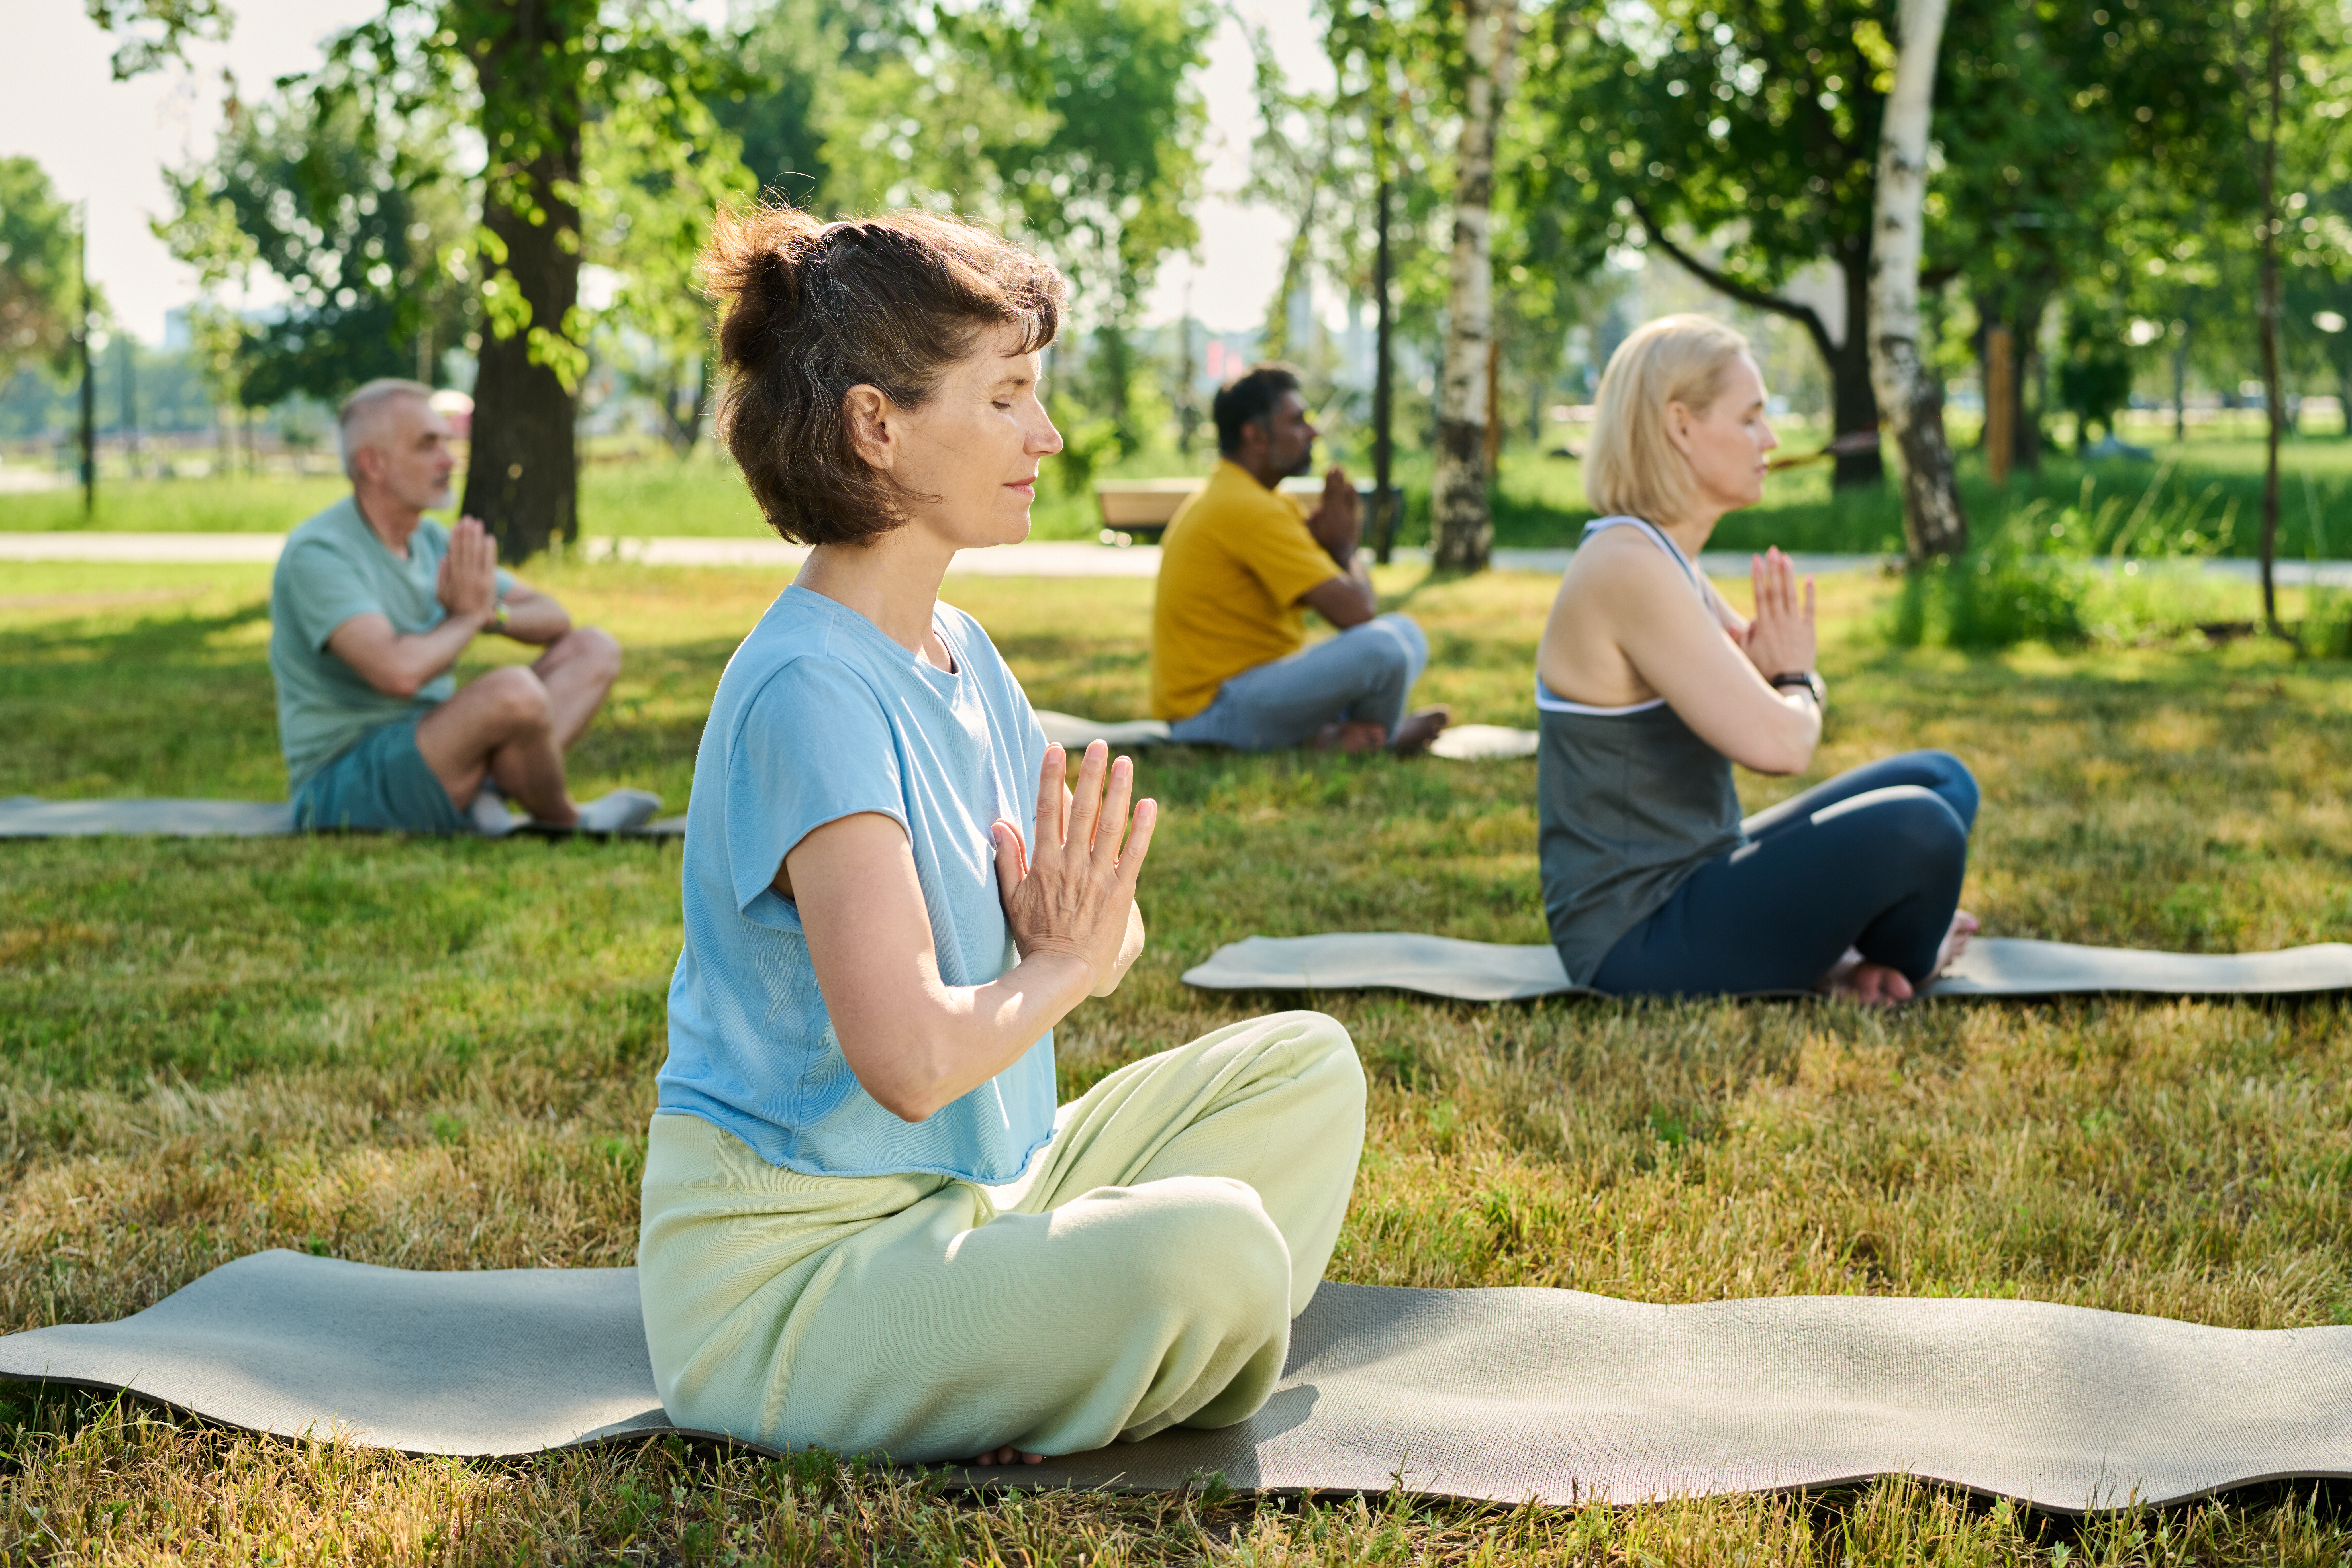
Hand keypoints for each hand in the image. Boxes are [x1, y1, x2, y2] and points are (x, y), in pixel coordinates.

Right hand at [438, 515, 499, 621]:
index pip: (454, 552)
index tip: (457, 524)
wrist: (471, 622)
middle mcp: (465, 576)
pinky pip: (489, 562)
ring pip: (477, 553)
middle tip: (468, 518)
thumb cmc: (453, 606)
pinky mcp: (489, 582)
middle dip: (467, 532)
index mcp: (452, 576)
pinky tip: (489, 538)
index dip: (455, 537)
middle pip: (466, 549)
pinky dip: (489, 550)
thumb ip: (441, 575)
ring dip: (477, 537)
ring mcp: (478, 579)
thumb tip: (444, 557)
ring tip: (478, 523)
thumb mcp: (440, 593)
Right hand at [992, 741, 1156, 991]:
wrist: (1063, 971)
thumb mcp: (1011, 899)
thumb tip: (999, 824)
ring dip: (1118, 791)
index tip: (1054, 749)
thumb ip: (1007, 860)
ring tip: (1125, 761)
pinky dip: (1143, 828)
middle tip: (1100, 744)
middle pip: (1081, 810)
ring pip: (1109, 825)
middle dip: (1090, 775)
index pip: (1046, 811)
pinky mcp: (1121, 891)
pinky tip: (1149, 803)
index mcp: (1044, 863)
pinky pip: (1134, 854)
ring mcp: (1098, 877)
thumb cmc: (1035, 936)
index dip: (1050, 778)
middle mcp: (1072, 864)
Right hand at [1306, 465, 1360, 564]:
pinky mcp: (1354, 520)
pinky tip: (1352, 485)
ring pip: (1346, 494)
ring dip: (1344, 482)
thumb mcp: (1311, 535)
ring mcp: (1348, 515)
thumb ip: (1312, 522)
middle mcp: (1339, 512)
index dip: (1328, 480)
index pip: (1327, 492)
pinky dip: (1353, 493)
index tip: (1328, 469)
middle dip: (1336, 477)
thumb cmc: (1323, 547)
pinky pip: (1354, 503)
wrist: (1342, 556)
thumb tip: (1316, 509)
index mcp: (1327, 514)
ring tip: (1343, 471)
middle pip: (1337, 490)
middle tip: (1336, 465)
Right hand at [1740, 546, 1815, 677]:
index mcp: (1763, 626)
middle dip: (1773, 569)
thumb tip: (1734, 624)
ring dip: (1788, 576)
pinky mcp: (1808, 631)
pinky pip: (1809, 609)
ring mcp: (1795, 625)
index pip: (1760, 595)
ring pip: (1790, 596)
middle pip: (1775, 590)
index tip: (1755, 559)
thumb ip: (1740, 639)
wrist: (1790, 684)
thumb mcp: (1746, 657)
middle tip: (1772, 550)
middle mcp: (1779, 622)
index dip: (1758, 576)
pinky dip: (1810, 593)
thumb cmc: (1765, 672)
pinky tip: (1809, 577)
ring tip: (1786, 557)